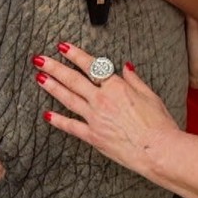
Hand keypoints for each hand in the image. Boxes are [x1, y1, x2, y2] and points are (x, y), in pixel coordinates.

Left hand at [35, 42, 179, 175]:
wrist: (158, 150)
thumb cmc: (159, 124)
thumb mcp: (150, 95)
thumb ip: (134, 80)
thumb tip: (126, 68)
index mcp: (116, 87)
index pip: (91, 66)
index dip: (75, 54)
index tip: (62, 47)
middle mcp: (102, 100)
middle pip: (73, 80)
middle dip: (55, 67)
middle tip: (40, 59)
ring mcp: (95, 118)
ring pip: (68, 99)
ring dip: (52, 87)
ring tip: (39, 78)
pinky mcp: (93, 136)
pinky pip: (71, 126)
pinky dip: (58, 120)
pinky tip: (47, 115)